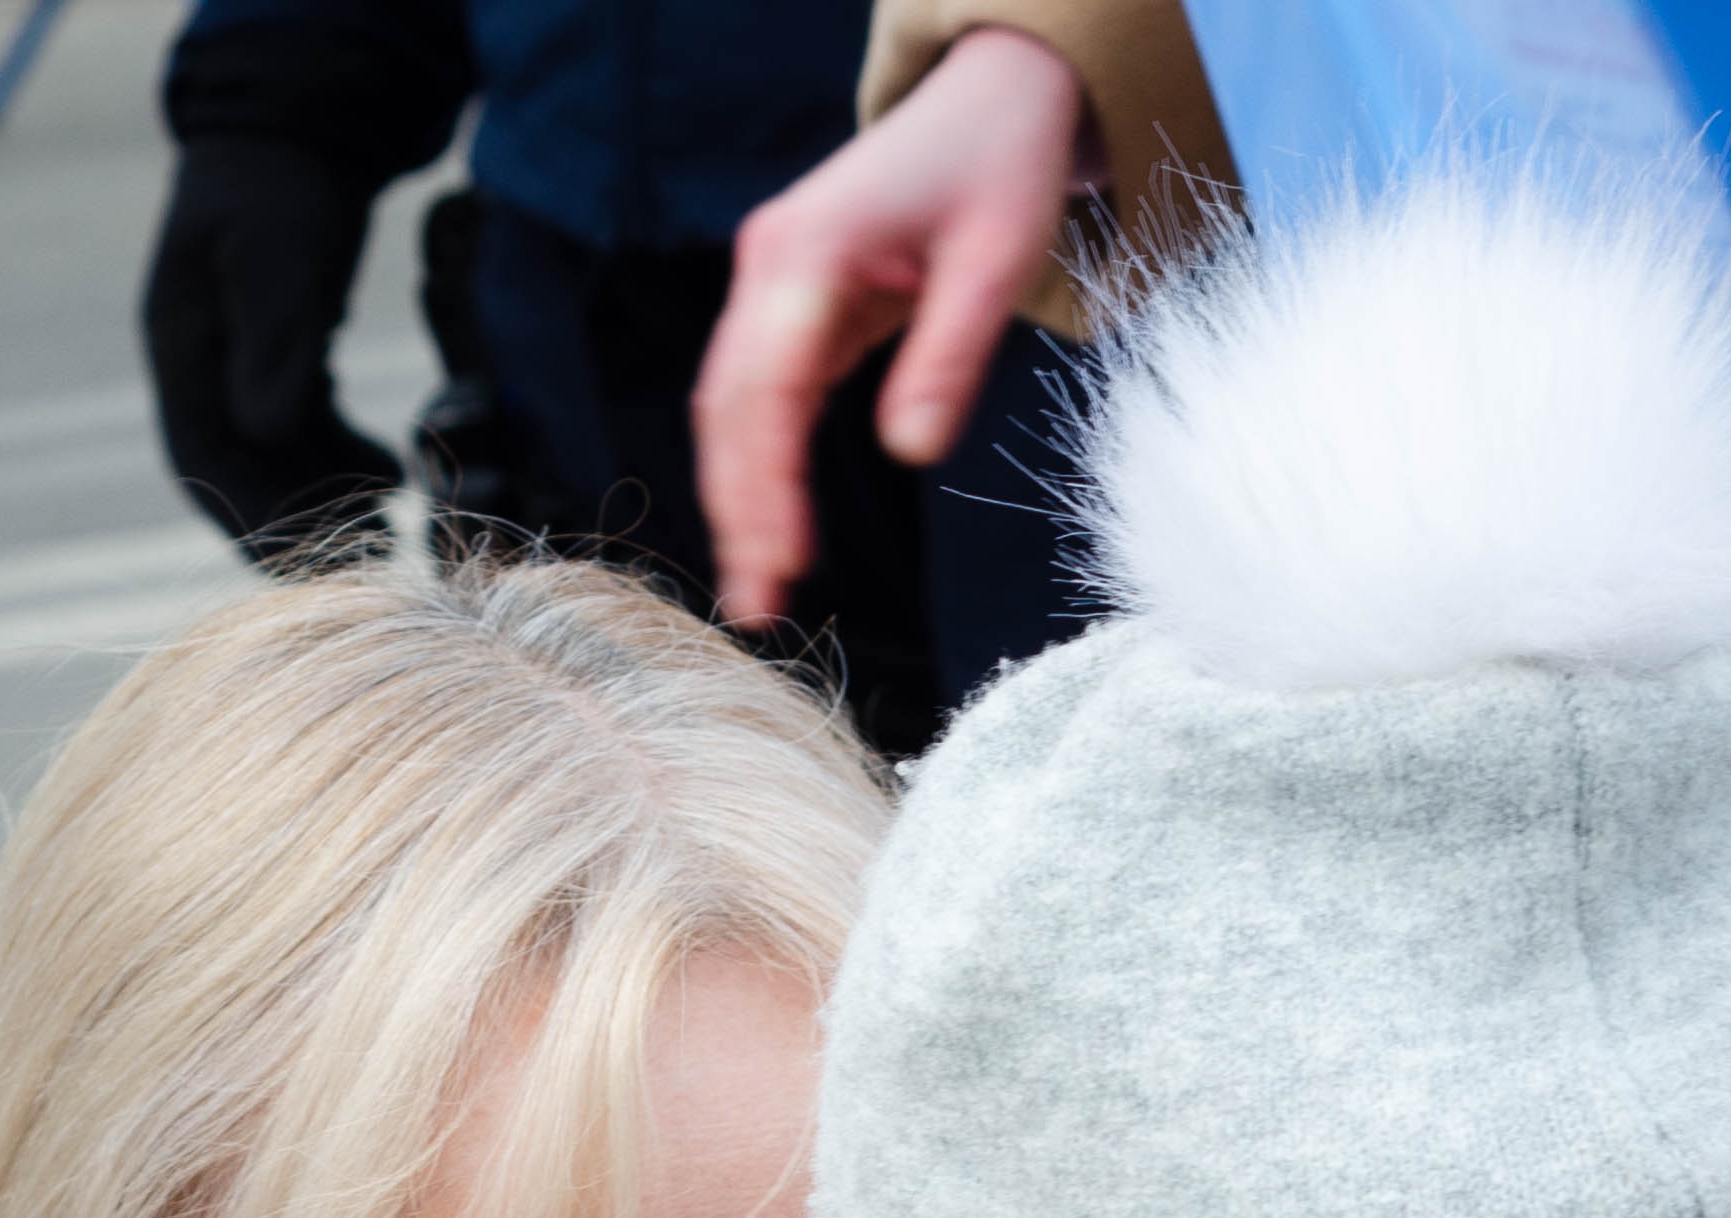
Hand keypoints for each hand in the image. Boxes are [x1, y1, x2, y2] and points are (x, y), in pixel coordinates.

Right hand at [142, 137, 398, 555]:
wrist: (302, 127)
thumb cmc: (285, 185)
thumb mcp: (281, 259)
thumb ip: (275, 343)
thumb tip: (266, 436)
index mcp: (179, 346)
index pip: (202, 460)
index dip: (251, 519)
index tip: (311, 557)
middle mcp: (200, 366)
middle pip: (238, 474)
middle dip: (296, 525)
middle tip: (367, 559)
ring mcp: (237, 364)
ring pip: (275, 460)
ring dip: (324, 497)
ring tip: (389, 520)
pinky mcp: (281, 356)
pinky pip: (304, 431)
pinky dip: (342, 457)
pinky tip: (392, 470)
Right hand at [695, 24, 1084, 623]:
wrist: (992, 95)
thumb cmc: (1001, 166)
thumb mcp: (997, 260)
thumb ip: (949, 356)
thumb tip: (909, 454)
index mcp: (806, 251)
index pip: (766, 388)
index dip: (765, 482)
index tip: (782, 562)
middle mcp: (768, 264)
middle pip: (729, 407)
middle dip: (739, 509)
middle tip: (757, 608)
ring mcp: (770, 282)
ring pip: (734, 407)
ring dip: (740, 496)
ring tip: (759, 591)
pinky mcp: (790, 301)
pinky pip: (761, 395)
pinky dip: (763, 462)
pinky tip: (776, 527)